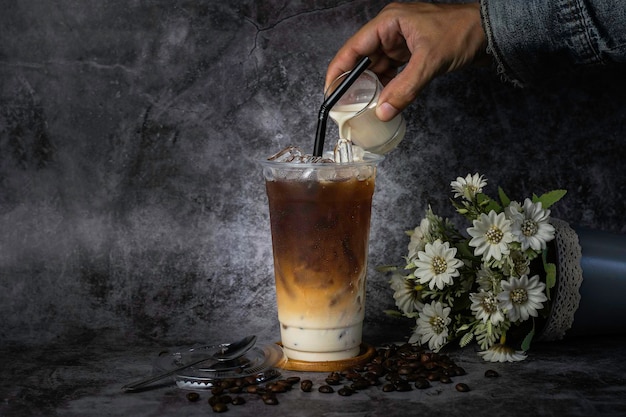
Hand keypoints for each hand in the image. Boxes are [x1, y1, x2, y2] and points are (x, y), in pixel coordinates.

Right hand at [325, 2, 486, 120]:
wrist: (491, 32)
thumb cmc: (462, 33)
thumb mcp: (429, 62)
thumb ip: (404, 89)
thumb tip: (383, 112)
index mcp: (389, 22)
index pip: (354, 48)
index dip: (338, 70)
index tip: (329, 91)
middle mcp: (391, 31)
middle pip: (362, 59)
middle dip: (354, 83)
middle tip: (344, 106)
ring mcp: (401, 43)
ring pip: (377, 68)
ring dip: (371, 88)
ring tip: (362, 109)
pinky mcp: (411, 54)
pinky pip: (391, 73)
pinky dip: (387, 88)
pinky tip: (382, 102)